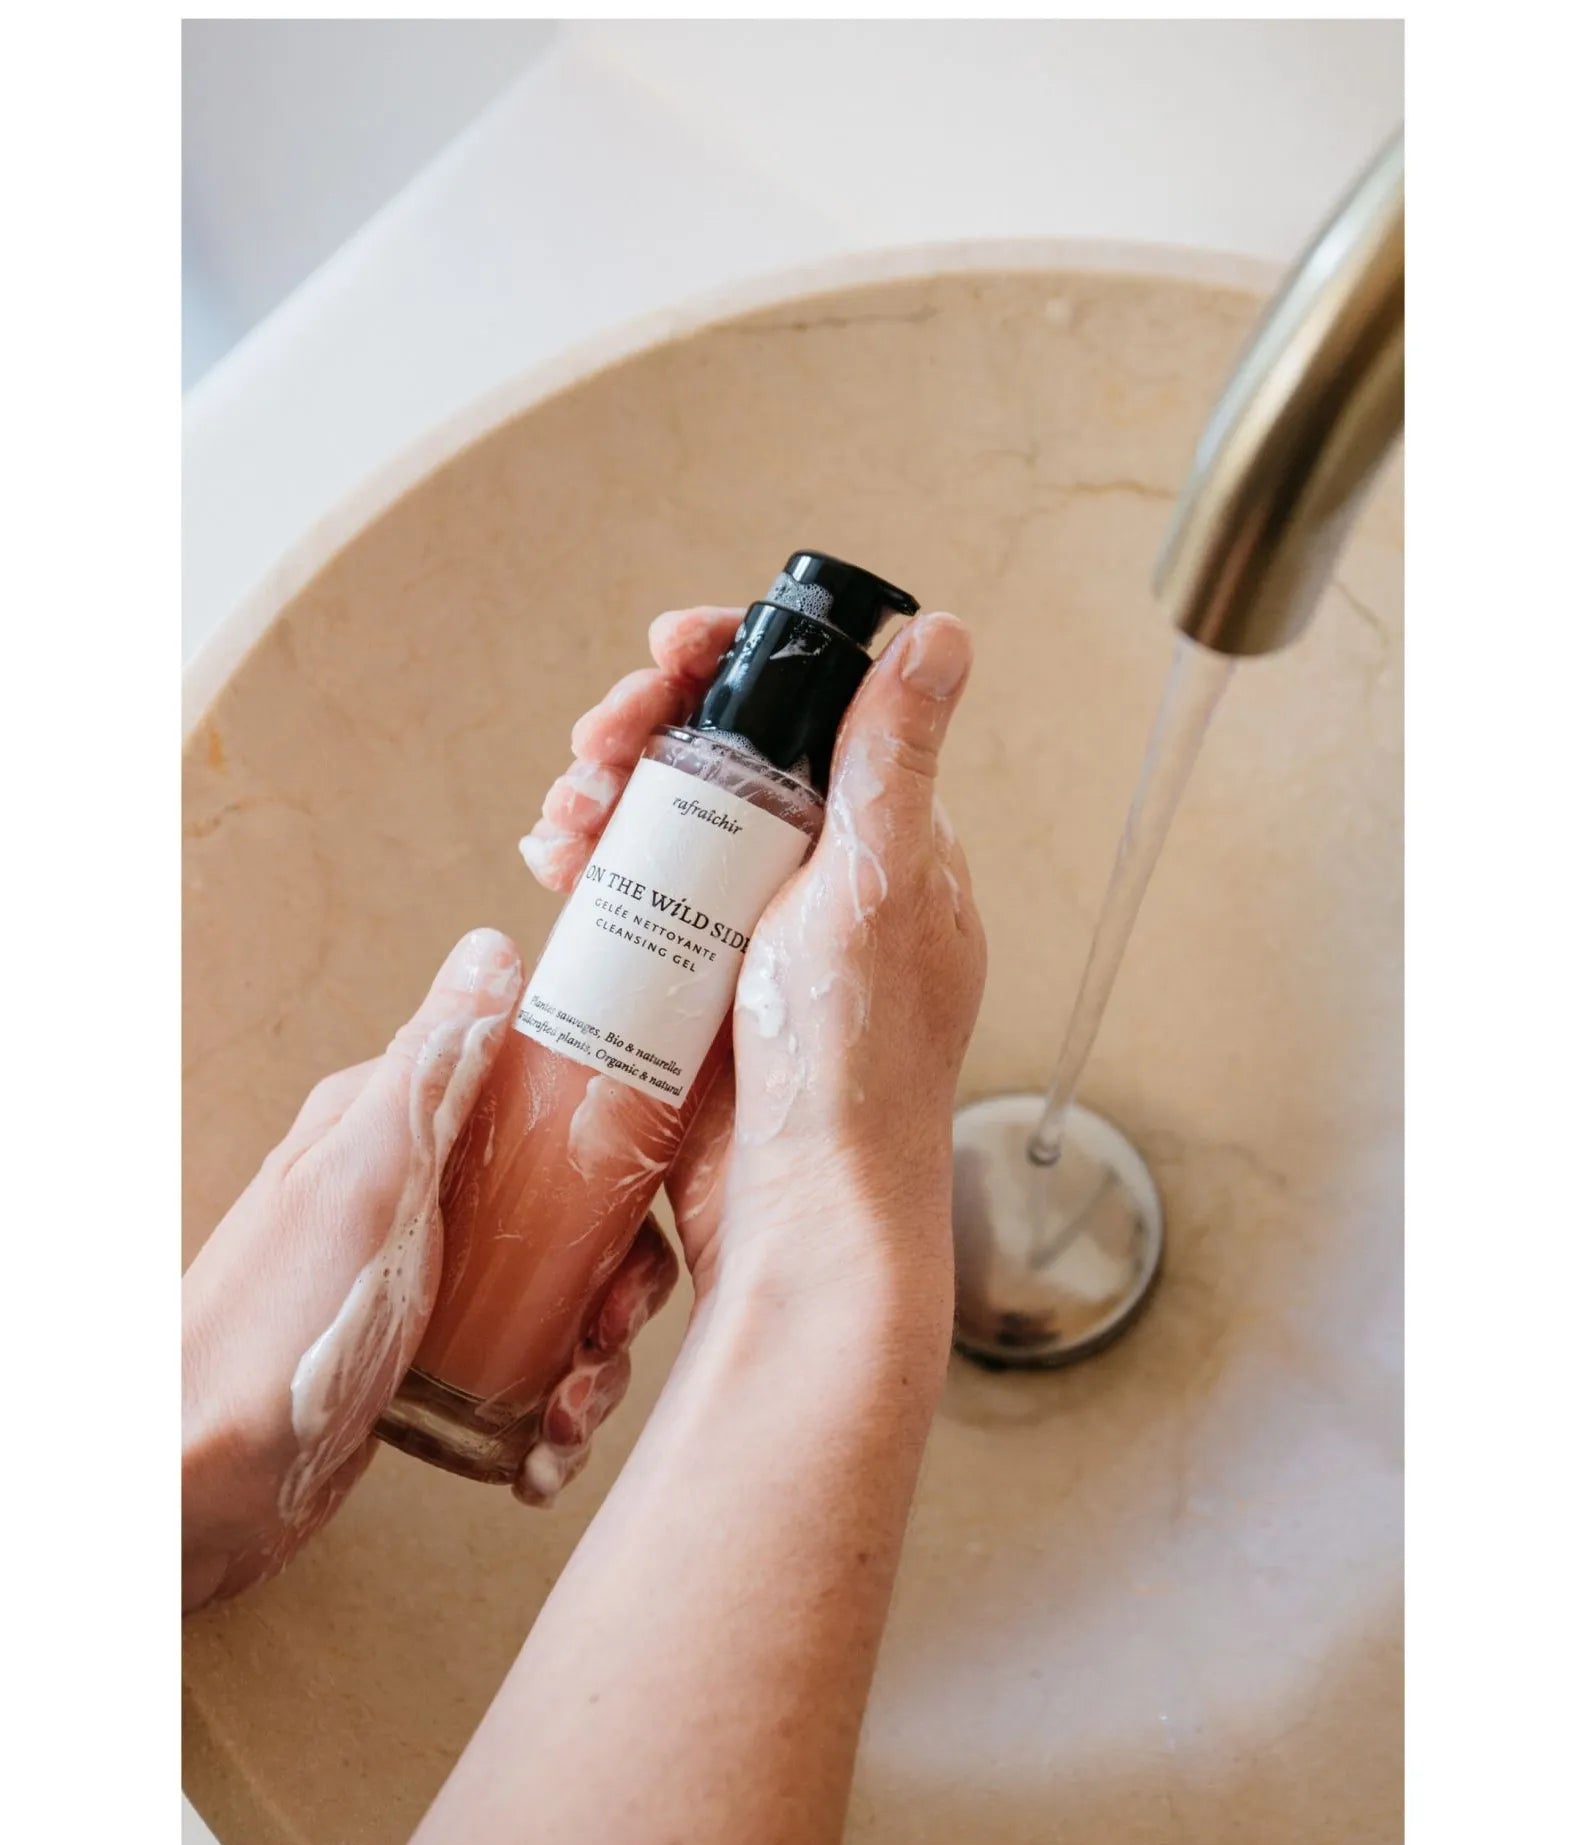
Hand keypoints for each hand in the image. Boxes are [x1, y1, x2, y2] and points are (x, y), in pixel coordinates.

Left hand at [180, 929, 674, 1607]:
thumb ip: (429, 1070)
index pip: (545, 1090)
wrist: (201, 1488)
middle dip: (619, 1276)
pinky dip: (555, 1408)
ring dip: (595, 1358)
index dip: (619, 1135)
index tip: (653, 1196)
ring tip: (572, 1411)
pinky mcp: (434, 1353)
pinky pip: (530, 1362)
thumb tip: (493, 949)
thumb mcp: (363, 1181)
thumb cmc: (270, 1328)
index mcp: (399, 1123)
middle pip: (576, 1205)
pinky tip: (544, 1452)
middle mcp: (421, 1189)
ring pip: (565, 1291)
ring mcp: (430, 1275)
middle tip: (611, 1329)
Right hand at [522, 605, 984, 1366]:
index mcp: (882, 841)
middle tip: (597, 741)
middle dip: (642, 727)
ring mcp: (743, 929)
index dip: (733, 663)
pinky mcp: (685, 981)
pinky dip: (585, 864)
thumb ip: (895, 759)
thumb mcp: (880, 886)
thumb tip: (940, 636)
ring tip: (568, 813)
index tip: (672, 649)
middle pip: (715, 753)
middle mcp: (814, 876)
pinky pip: (627, 896)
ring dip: (600, 791)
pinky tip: (555, 862)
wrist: (798, 1209)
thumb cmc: (857, 1062)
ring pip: (659, 819)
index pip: (806, 712)